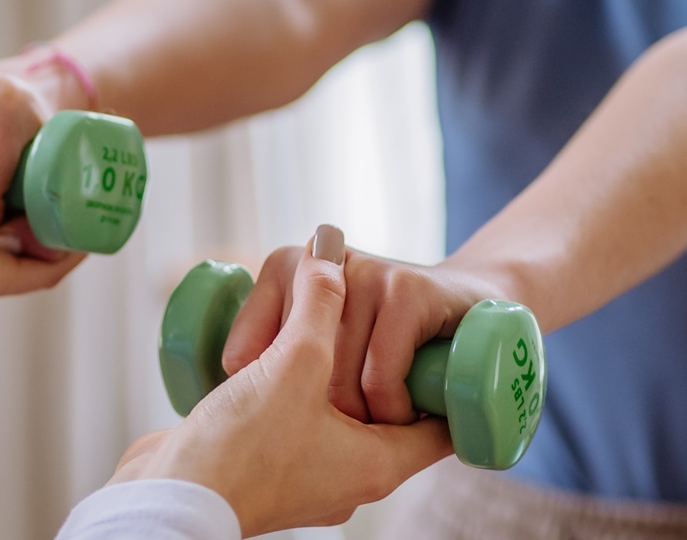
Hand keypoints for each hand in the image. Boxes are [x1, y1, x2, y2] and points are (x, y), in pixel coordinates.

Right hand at [110, 226, 452, 534]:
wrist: (168, 503)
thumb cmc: (241, 449)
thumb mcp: (294, 364)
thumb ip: (318, 305)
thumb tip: (329, 251)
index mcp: (376, 464)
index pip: (440, 425)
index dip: (444, 383)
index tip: (445, 345)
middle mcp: (348, 477)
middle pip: (385, 413)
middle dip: (380, 367)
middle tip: (383, 321)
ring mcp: (306, 477)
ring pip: (335, 415)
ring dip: (329, 375)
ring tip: (324, 331)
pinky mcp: (266, 469)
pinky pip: (295, 423)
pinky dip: (292, 392)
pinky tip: (274, 360)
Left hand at [222, 243, 508, 425]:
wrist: (474, 315)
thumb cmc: (386, 347)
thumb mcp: (317, 349)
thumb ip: (272, 356)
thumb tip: (212, 405)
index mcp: (283, 269)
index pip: (242, 354)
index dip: (266, 397)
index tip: (294, 415)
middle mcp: (320, 261)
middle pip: (294, 374)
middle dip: (322, 416)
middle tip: (350, 426)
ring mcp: (366, 270)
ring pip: (337, 378)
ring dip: (362, 420)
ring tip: (381, 420)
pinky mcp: (407, 288)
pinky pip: (379, 374)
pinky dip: (391, 408)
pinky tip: (406, 412)